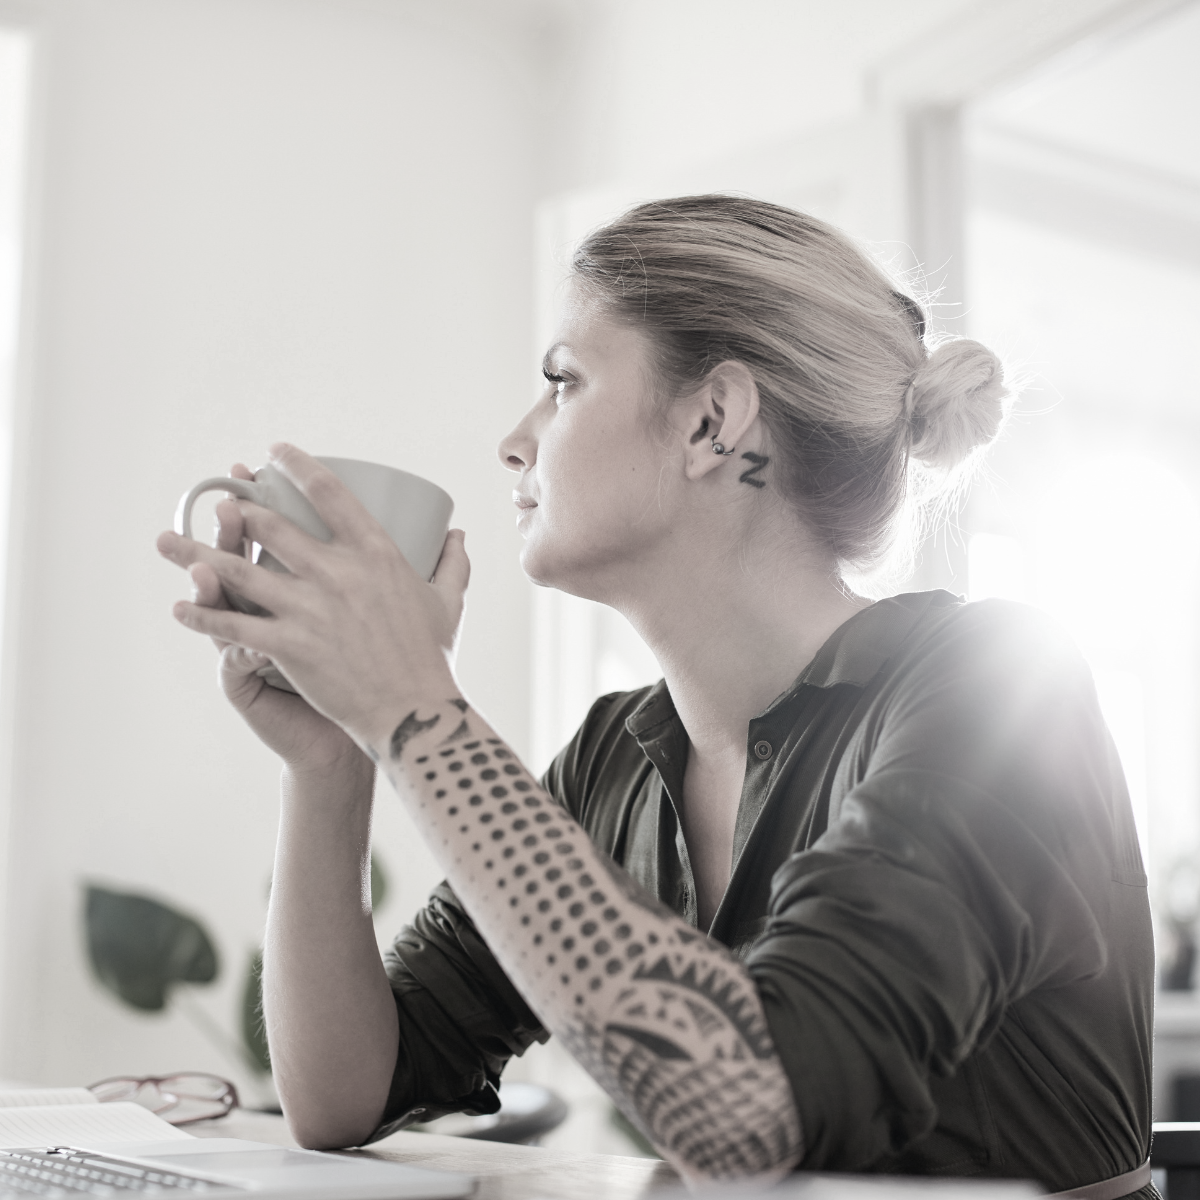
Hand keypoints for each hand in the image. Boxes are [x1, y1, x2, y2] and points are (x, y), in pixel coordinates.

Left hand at [157, 445, 467, 748]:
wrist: (414, 711)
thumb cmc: (431, 657)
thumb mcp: (447, 602)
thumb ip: (452, 564)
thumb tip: (457, 534)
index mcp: (377, 554)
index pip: (331, 494)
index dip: (298, 466)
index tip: (274, 452)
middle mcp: (338, 573)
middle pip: (273, 526)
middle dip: (237, 510)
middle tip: (218, 503)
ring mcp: (310, 608)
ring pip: (239, 572)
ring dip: (196, 555)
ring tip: (166, 542)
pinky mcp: (290, 645)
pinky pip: (234, 626)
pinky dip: (203, 616)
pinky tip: (179, 608)